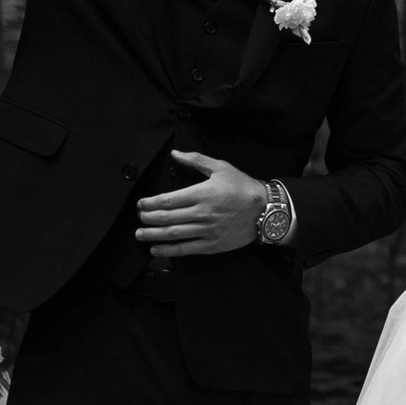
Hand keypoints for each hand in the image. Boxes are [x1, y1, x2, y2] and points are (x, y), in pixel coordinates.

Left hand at [134, 151, 266, 256]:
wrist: (265, 210)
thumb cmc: (243, 187)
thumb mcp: (221, 168)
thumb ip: (195, 160)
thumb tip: (175, 154)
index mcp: (202, 193)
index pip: (169, 200)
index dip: (151, 203)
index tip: (141, 205)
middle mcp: (202, 213)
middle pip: (167, 218)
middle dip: (149, 219)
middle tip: (139, 219)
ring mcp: (207, 231)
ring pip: (173, 234)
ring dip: (153, 235)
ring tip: (140, 234)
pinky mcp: (212, 245)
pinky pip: (186, 249)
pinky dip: (169, 250)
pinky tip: (156, 250)